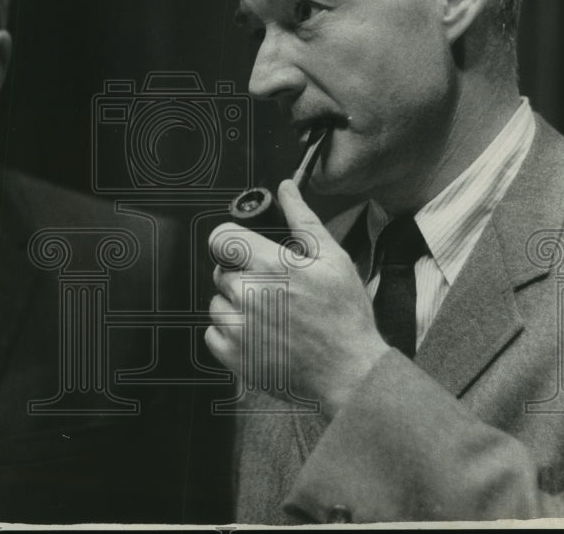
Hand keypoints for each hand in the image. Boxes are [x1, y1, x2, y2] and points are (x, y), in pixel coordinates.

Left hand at [205, 179, 388, 417]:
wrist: (350, 373)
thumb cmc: (345, 317)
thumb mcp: (333, 259)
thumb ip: (303, 220)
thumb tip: (286, 189)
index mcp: (270, 266)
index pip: (220, 238)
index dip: (232, 241)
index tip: (245, 251)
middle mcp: (247, 295)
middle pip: (221, 271)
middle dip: (242, 276)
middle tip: (274, 290)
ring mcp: (238, 328)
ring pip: (217, 303)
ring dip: (236, 306)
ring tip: (270, 315)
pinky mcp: (233, 357)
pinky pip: (213, 334)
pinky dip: (231, 334)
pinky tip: (260, 335)